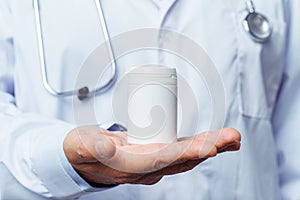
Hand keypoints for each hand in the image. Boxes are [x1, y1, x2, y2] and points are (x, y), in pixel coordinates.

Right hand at [63, 126, 240, 184]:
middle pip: (182, 159)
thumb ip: (91, 145)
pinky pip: (183, 150)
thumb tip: (109, 145)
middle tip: (231, 137)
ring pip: (187, 155)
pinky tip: (217, 139)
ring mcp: (155, 161)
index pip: (162, 161)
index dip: (184, 153)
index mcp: (131, 167)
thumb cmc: (82, 150)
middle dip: (208, 148)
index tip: (206, 147)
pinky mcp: (158, 152)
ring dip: (212, 146)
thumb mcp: (81, 146)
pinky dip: (202, 144)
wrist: (86, 157)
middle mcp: (148, 168)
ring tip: (233, 137)